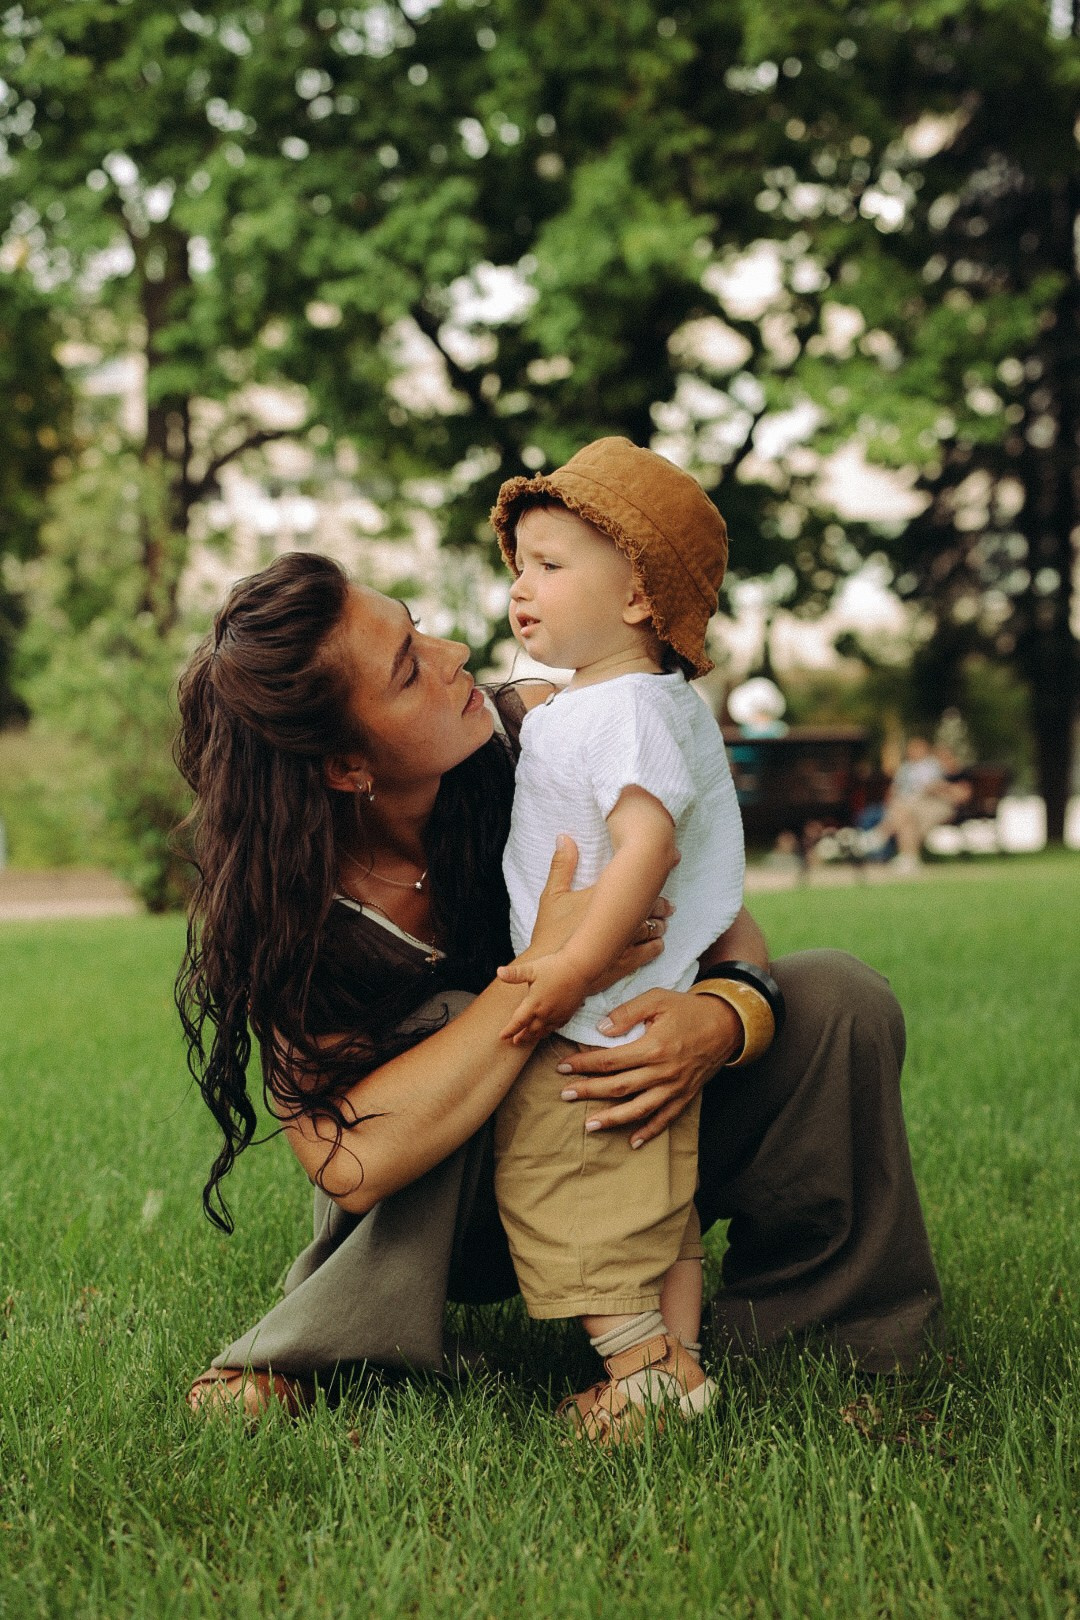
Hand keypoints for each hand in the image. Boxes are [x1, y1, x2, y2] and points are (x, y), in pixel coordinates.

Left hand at [497, 952, 589, 1043]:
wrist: (579, 969)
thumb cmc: (555, 967)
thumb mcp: (532, 969)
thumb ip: (514, 974)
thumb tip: (499, 972)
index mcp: (534, 1004)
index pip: (518, 1022)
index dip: (509, 1030)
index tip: (502, 1036)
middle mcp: (545, 1013)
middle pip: (531, 1030)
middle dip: (522, 1036)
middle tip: (515, 1041)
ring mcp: (558, 1015)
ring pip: (544, 1031)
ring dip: (535, 1036)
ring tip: (529, 1039)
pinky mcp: (568, 1014)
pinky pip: (556, 1027)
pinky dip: (549, 1031)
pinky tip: (548, 1030)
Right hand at [520, 835, 670, 978]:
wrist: (551, 973)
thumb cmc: (550, 934)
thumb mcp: (551, 896)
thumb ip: (562, 865)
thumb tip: (564, 836)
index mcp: (606, 899)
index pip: (639, 883)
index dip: (656, 876)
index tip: (668, 867)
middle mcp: (622, 919)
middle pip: (652, 907)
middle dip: (662, 905)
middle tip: (669, 903)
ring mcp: (626, 942)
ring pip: (654, 929)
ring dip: (660, 924)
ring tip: (663, 921)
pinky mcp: (626, 962)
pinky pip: (650, 951)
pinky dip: (656, 945)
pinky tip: (657, 943)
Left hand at [554, 988, 742, 1147]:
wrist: (726, 1024)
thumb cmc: (688, 1009)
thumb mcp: (657, 999)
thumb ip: (627, 1013)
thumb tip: (601, 1030)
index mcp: (652, 1047)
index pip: (609, 1061)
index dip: (583, 1064)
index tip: (563, 1067)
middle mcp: (662, 1072)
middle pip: (618, 1087)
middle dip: (588, 1092)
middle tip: (565, 1095)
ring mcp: (674, 1087)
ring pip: (638, 1109)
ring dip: (612, 1119)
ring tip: (589, 1126)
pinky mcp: (685, 1096)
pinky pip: (665, 1119)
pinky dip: (649, 1132)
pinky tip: (632, 1141)